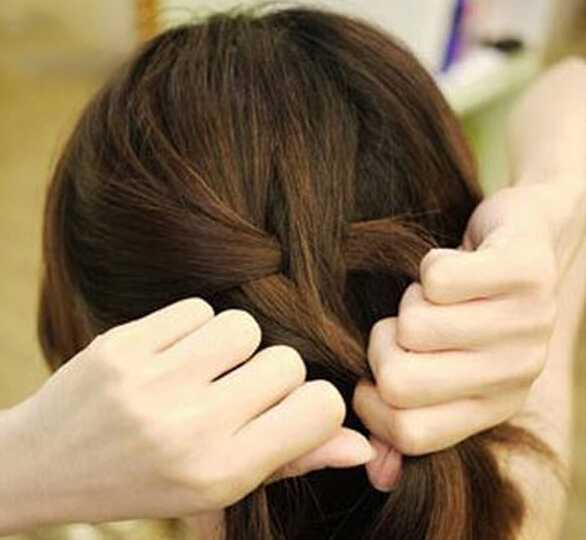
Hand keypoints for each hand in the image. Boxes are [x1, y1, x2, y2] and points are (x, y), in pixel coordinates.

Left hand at [0, 299, 372, 532]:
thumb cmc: (144, 481)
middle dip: (272, 374)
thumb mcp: (221, 487)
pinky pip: (197, 309)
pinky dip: (194, 329)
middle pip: (285, 361)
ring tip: (203, 372)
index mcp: (221, 472)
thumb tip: (360, 446)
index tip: (288, 410)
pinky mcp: (123, 345)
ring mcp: (152, 382)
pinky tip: (171, 356)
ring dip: (234, 347)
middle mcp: (190, 428)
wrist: (47, 464)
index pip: (319, 409)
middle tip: (236, 394)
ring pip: (243, 327)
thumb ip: (292, 460)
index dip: (313, 405)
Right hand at [353, 184, 565, 491]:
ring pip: (415, 325)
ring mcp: (528, 322)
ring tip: (437, 295)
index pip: (413, 434)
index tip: (370, 377)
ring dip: (411, 301)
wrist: (533, 236)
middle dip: (381, 345)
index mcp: (494, 404)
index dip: (370, 405)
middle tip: (402, 326)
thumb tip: (376, 473)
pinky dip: (430, 264)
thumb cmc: (472, 304)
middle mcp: (516, 373)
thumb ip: (406, 417)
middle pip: (401, 382)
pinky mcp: (526, 272)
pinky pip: (439, 278)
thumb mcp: (443, 361)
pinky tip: (455, 263)